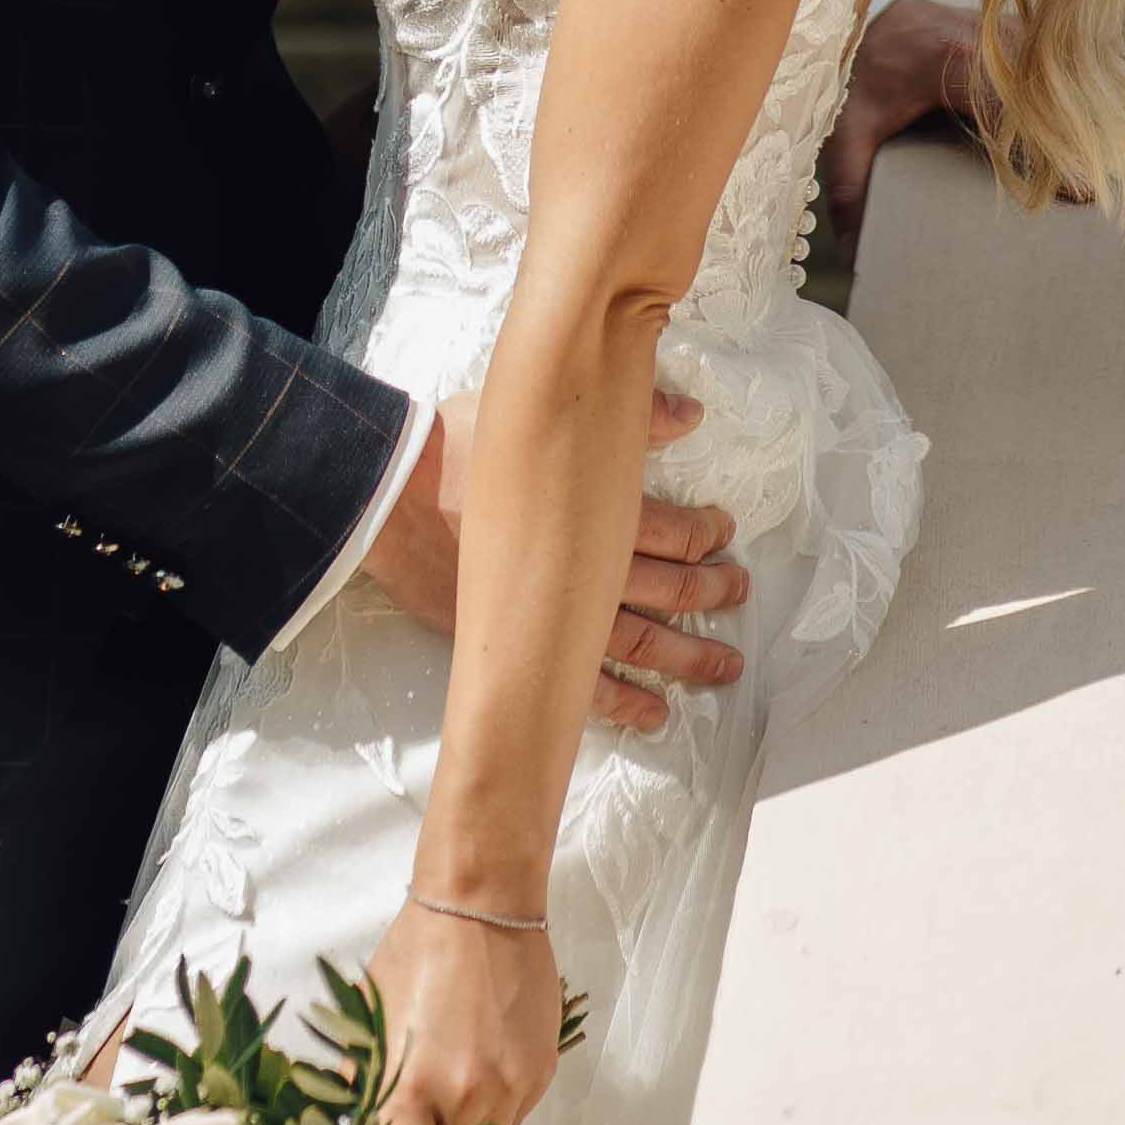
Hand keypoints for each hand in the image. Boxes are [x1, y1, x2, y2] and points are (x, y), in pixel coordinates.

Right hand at [362, 381, 745, 728]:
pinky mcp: (520, 644)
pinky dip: (624, 702)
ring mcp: (554, 615)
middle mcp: (585, 568)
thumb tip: (691, 412)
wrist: (388, 498)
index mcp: (594, 510)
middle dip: (709, 592)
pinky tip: (655, 713)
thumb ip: (623, 417)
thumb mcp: (537, 415)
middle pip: (668, 588)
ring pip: (640, 641)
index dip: (705, 534)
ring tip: (722, 666)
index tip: (722, 533)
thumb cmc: (458, 447)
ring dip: (686, 656)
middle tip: (736, 593)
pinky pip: (583, 687)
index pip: (672, 530)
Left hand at [369, 889, 561, 1124]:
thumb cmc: (413, 957)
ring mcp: (511, 1090)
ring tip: (448, 1097)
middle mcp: (467, 1101)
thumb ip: (366, 1086)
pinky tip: (479, 1067)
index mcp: (412, 1091)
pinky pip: (514, 1114)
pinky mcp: (541, 1073)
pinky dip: (494, 1107)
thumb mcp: (368, 1022)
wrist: (480, 909)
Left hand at [819, 0, 1124, 222]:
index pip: (1013, 107)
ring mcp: (1028, 33)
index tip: (1086, 189)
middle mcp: (1001, 43)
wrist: (874, 6)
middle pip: (1073, 83)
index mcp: (955, 62)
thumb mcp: (847, 121)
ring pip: (1097, 63)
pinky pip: (1099, 48)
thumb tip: (848, 245)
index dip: (1051, 147)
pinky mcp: (1040, 32)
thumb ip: (847, 179)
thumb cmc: (863, 67)